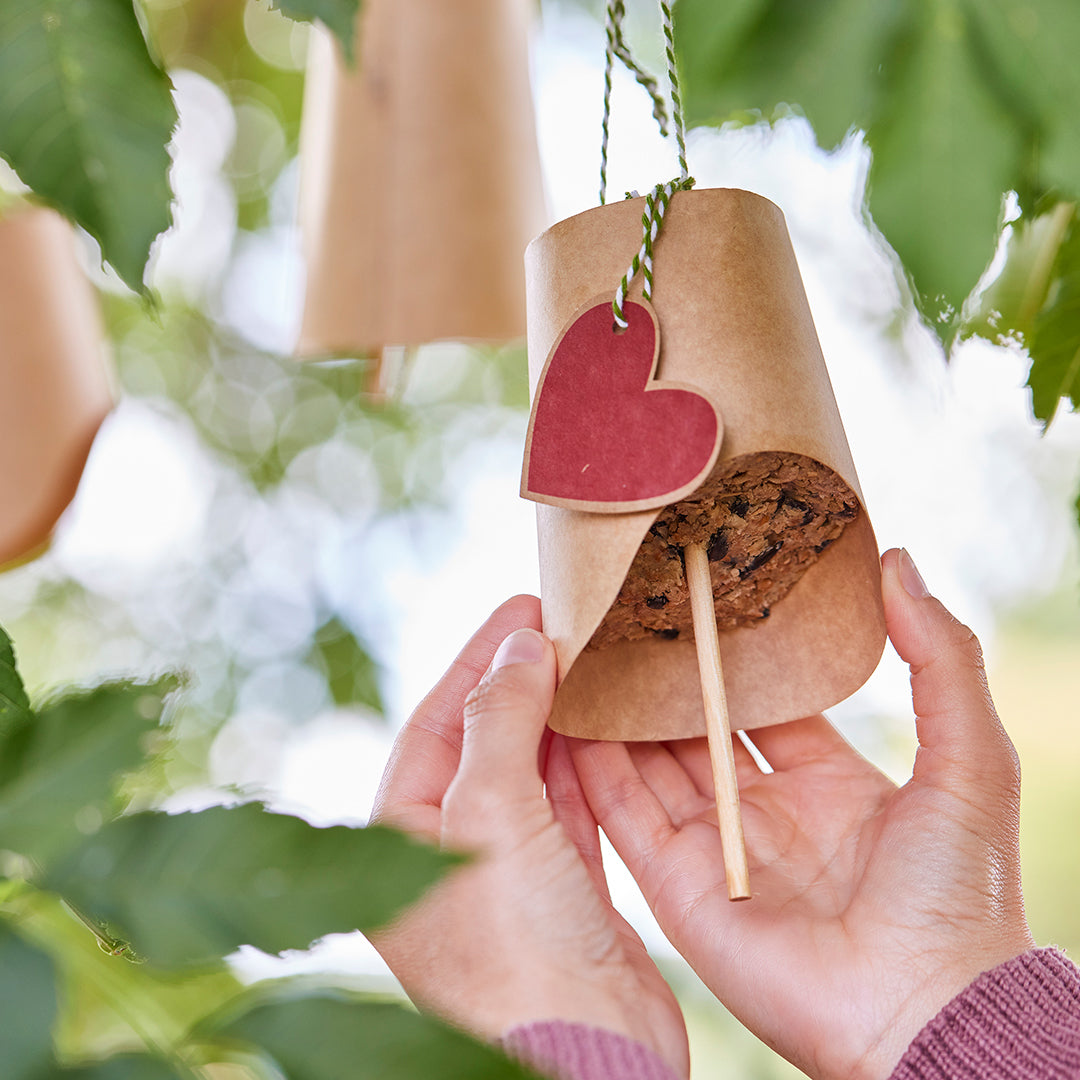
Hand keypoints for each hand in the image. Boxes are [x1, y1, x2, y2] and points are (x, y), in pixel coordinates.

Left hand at [370, 595, 688, 1075]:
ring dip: (560, 716)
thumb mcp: (491, 813)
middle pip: (486, 739)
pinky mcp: (566, 889)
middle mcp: (449, 852)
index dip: (480, 658)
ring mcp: (509, 872)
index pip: (438, 720)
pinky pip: (573, 806)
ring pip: (533, 770)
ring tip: (591, 658)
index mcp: (400, 836)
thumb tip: (518, 643)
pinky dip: (590, 764)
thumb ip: (501, 719)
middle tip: (563, 621)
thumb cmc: (514, 948)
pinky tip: (609, 724)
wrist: (584, 1059)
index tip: (523, 606)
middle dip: (522, 679)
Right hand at [570, 548, 1033, 1079]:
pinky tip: (563, 714)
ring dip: (617, 714)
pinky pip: (624, 815)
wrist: (923, 1010)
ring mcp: (717, 849)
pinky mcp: (678, 887)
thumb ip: (939, 656)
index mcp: (829, 782)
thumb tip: (896, 561)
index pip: (763, 705)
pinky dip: (591, 768)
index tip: (696, 602)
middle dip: (662, 678)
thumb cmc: (960, 891)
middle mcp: (765, 812)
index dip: (730, 657)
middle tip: (623, 616)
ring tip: (580, 649)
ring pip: (649, 764)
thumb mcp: (970, 756)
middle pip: (696, 728)